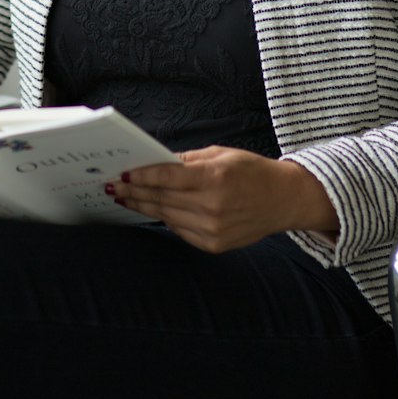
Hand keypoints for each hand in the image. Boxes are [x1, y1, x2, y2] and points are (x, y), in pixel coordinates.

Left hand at [110, 146, 338, 252]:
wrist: (283, 200)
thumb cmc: (251, 171)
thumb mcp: (221, 154)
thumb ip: (187, 160)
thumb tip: (156, 163)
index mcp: (214, 177)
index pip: (167, 177)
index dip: (140, 176)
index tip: (121, 173)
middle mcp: (212, 206)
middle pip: (162, 199)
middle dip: (135, 192)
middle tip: (113, 186)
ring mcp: (213, 229)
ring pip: (167, 217)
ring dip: (144, 207)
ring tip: (126, 198)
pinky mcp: (214, 245)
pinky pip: (180, 230)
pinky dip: (166, 219)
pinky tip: (153, 210)